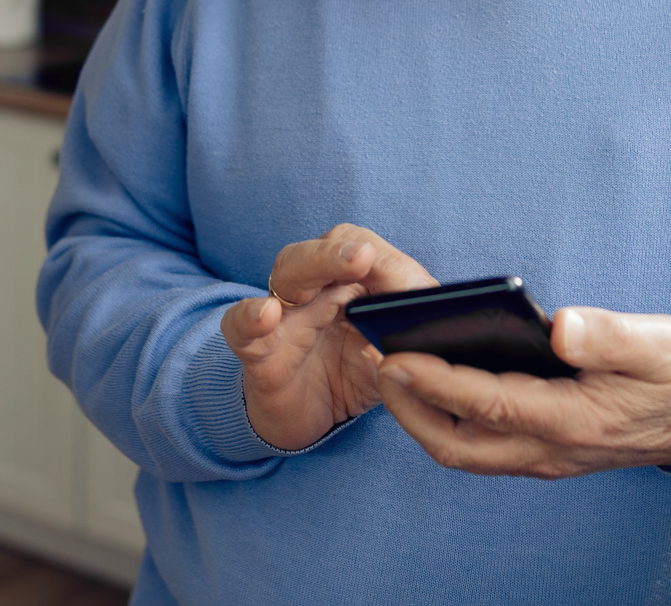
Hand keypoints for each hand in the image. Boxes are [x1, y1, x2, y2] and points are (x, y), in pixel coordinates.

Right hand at [220, 224, 436, 451]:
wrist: (305, 419)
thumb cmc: (350, 375)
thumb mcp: (388, 358)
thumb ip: (406, 343)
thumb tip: (430, 334)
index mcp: (350, 283)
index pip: (365, 253)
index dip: (389, 265)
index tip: (414, 288)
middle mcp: (315, 289)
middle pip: (323, 251)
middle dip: (344, 252)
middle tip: (365, 257)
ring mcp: (283, 316)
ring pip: (287, 274)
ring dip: (313, 264)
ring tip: (345, 265)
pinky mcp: (256, 350)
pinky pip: (241, 326)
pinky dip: (249, 316)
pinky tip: (266, 314)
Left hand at [376, 306, 670, 478]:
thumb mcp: (655, 343)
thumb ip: (608, 335)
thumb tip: (560, 326)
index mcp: (573, 419)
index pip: (488, 403)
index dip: (436, 381)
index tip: (395, 355)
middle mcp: (551, 448)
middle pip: (459, 445)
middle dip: (410, 409)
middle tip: (376, 362)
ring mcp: (545, 456)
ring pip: (465, 451)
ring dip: (422, 418)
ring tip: (391, 370)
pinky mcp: (544, 451)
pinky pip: (481, 446)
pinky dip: (447, 420)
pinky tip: (431, 382)